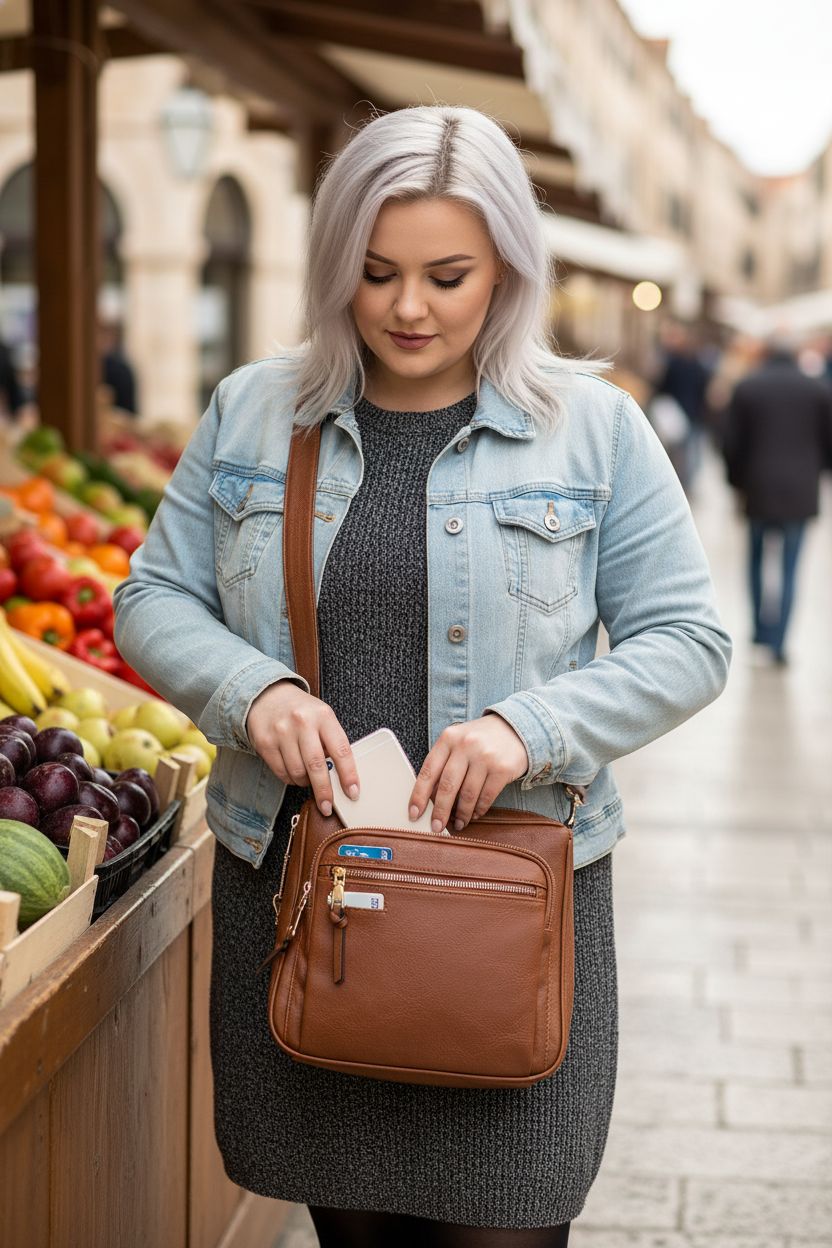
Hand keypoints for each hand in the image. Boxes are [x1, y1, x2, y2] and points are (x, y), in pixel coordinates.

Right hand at [246, 681, 359, 817]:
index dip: (349, 775)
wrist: (267, 696)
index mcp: (323, 716)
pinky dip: (290, 779)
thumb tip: (341, 776)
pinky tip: (294, 773)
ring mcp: (281, 732)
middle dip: (324, 791)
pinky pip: (281, 772)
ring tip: (308, 779)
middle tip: (327, 806)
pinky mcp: (265, 743)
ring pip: (297, 772)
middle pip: (316, 766)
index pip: (341, 750)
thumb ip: (331, 741)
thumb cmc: (301, 711)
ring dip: (305, 783)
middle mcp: (302, 722)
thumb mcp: (322, 717)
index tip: (353, 792)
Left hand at [408, 714, 528, 834]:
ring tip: (458, 824)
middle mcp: (465, 745)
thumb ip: (443, 764)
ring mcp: (485, 756)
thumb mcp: (457, 743)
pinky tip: (475, 815)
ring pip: (468, 794)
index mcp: (448, 738)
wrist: (514, 729)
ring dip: (461, 814)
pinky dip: (479, 809)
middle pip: (447, 785)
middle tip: (436, 828)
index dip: (418, 795)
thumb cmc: (479, 741)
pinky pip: (487, 796)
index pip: (428, 771)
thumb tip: (428, 799)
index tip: (414, 814)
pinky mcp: (502, 768)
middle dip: (440, 811)